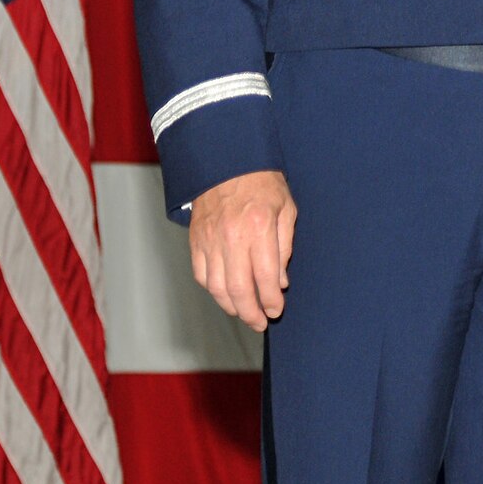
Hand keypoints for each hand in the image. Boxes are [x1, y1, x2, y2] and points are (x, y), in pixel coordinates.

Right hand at [189, 169, 295, 331]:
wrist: (227, 161)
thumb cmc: (263, 183)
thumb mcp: (286, 209)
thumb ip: (284, 247)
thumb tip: (280, 282)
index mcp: (259, 227)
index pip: (264, 276)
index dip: (270, 299)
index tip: (276, 309)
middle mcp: (232, 236)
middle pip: (238, 288)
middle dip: (250, 312)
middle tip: (260, 323)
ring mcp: (210, 240)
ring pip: (216, 286)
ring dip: (231, 306)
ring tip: (244, 314)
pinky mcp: (195, 240)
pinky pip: (201, 275)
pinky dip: (212, 290)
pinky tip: (225, 295)